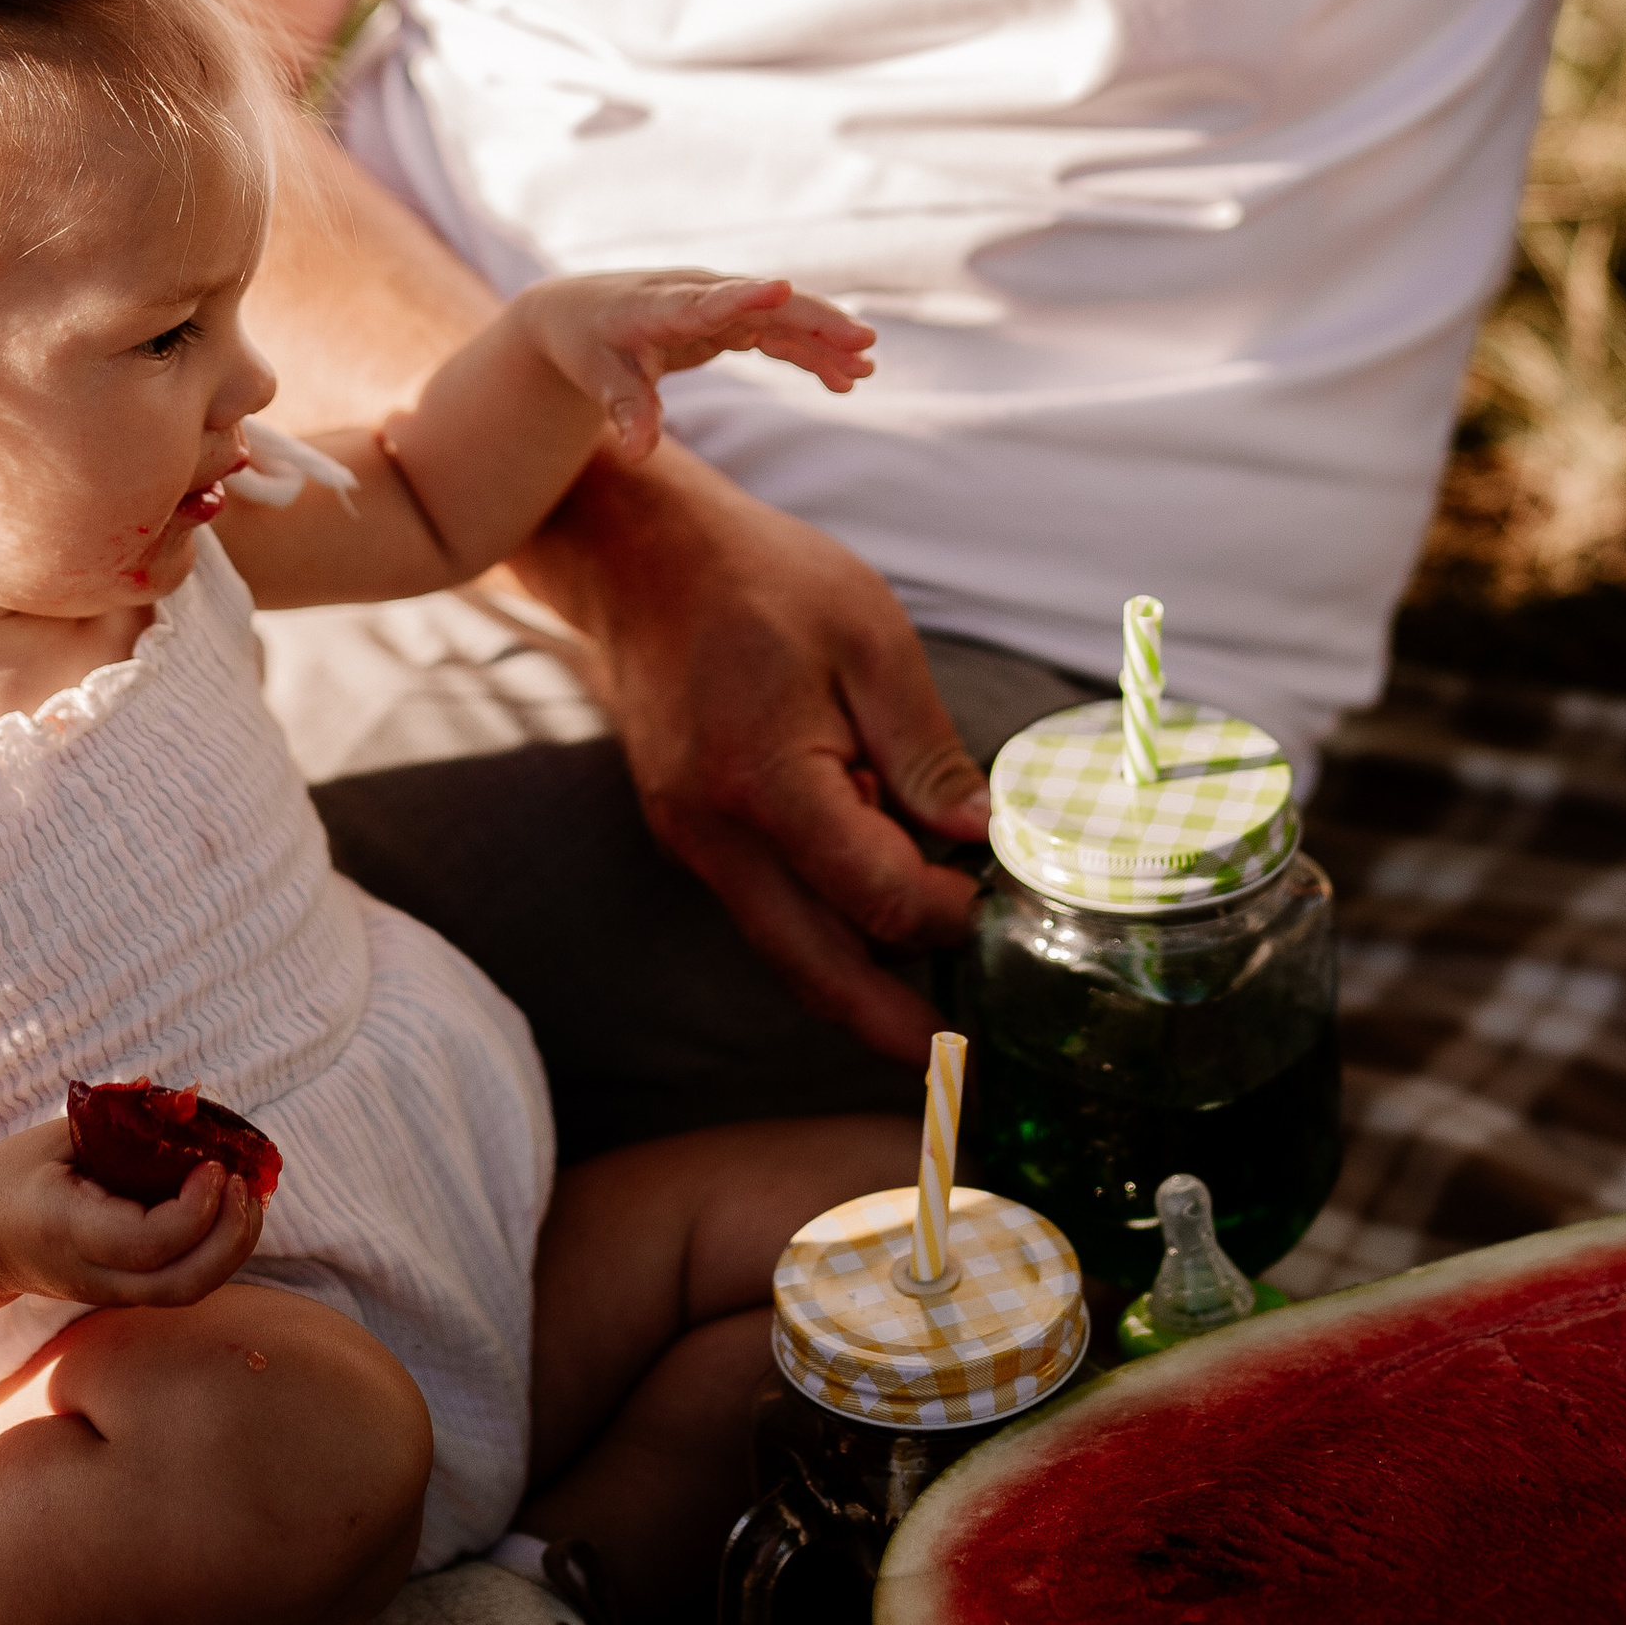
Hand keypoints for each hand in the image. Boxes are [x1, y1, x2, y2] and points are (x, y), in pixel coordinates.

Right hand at [0, 1116, 266, 1314]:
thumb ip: (121, 1121)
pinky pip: (183, 1281)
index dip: (194, 1210)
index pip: (146, 1244)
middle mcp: (93, 1274)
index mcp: (67, 1231)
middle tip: (244, 1181)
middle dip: (229, 1237)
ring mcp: (110, 1291)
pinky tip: (232, 1208)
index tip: (214, 1163)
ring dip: (232, 1246)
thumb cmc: (13, 1174)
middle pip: (180, 1284)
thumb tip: (190, 1099)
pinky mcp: (125, 1290)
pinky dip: (219, 1249)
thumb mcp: (56, 1136)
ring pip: (187, 1291)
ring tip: (249, 1193)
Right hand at [514, 447, 988, 1065]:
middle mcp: (716, 836)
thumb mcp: (869, 640)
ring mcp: (692, 841)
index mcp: (766, 785)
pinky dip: (822, 922)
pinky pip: (764, 904)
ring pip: (785, 945)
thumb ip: (925, 751)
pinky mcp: (688, 830)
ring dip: (857, 976)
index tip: (990, 895)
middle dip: (889, 1026)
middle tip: (956, 1072)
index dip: (943, 911)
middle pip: (814, 968)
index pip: (874, 896)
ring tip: (929, 1009)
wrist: (635, 552)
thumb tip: (976, 838)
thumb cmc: (757, 579)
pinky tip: (873, 906)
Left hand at [517, 270, 874, 458]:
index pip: (708, 300)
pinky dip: (807, 353)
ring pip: (781, 318)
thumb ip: (626, 410)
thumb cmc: (587, 344)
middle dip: (815, 322)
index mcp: (662, 307)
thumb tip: (639, 453)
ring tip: (864, 373)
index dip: (744, 295)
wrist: (579, 311)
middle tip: (864, 344)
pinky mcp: (727, 319)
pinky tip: (841, 379)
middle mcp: (699, 295)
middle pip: (766, 305)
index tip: (781, 288)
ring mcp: (719, 304)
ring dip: (823, 341)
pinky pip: (776, 334)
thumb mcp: (598, 378)